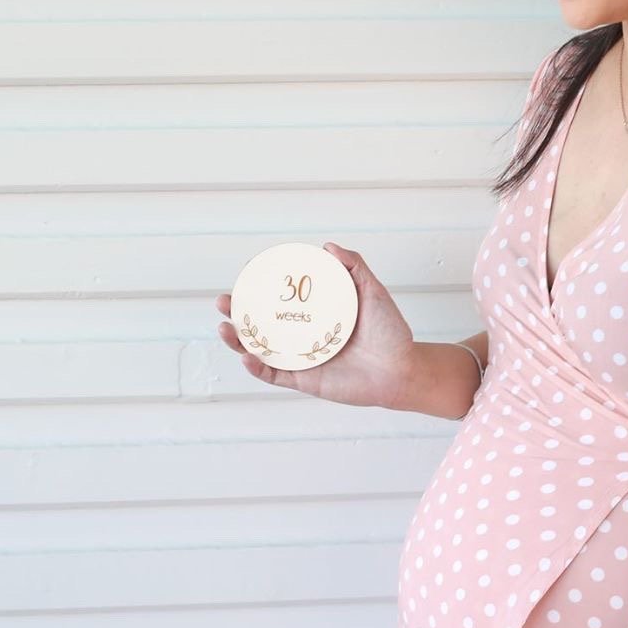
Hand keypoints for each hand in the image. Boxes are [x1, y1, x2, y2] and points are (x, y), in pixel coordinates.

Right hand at [215, 242, 416, 408]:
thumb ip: (354, 267)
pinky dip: (257, 367)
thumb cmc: (390, 332)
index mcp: (316, 312)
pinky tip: (247, 355)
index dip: (262, 285)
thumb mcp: (373, 292)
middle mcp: (304, 334)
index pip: (282, 296)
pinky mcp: (305, 381)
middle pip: (262, 322)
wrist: (402, 369)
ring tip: (224, 326)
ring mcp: (302, 358)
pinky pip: (275, 375)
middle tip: (224, 300)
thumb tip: (327, 246)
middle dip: (238, 311)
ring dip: (238, 340)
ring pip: (260, 349)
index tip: (249, 270)